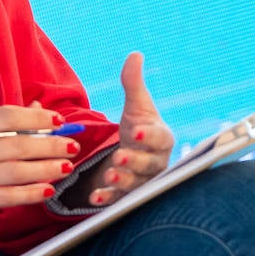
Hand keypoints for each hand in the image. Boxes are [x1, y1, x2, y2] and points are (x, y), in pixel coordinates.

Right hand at [0, 104, 80, 220]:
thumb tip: (33, 110)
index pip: (7, 116)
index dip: (36, 117)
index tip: (56, 119)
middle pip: (18, 144)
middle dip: (50, 144)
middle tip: (70, 144)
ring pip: (17, 171)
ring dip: (46, 168)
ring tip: (65, 166)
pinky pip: (7, 197)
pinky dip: (30, 193)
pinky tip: (46, 190)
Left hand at [86, 52, 173, 207]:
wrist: (134, 154)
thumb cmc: (138, 127)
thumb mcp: (135, 106)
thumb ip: (133, 83)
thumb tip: (135, 55)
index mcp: (161, 139)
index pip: (160, 138)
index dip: (149, 136)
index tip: (136, 131)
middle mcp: (156, 163)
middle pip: (149, 165)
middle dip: (134, 162)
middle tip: (119, 157)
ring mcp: (144, 181)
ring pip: (136, 185)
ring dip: (123, 182)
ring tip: (108, 176)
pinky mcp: (128, 196)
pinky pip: (120, 201)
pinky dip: (108, 199)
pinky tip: (94, 198)